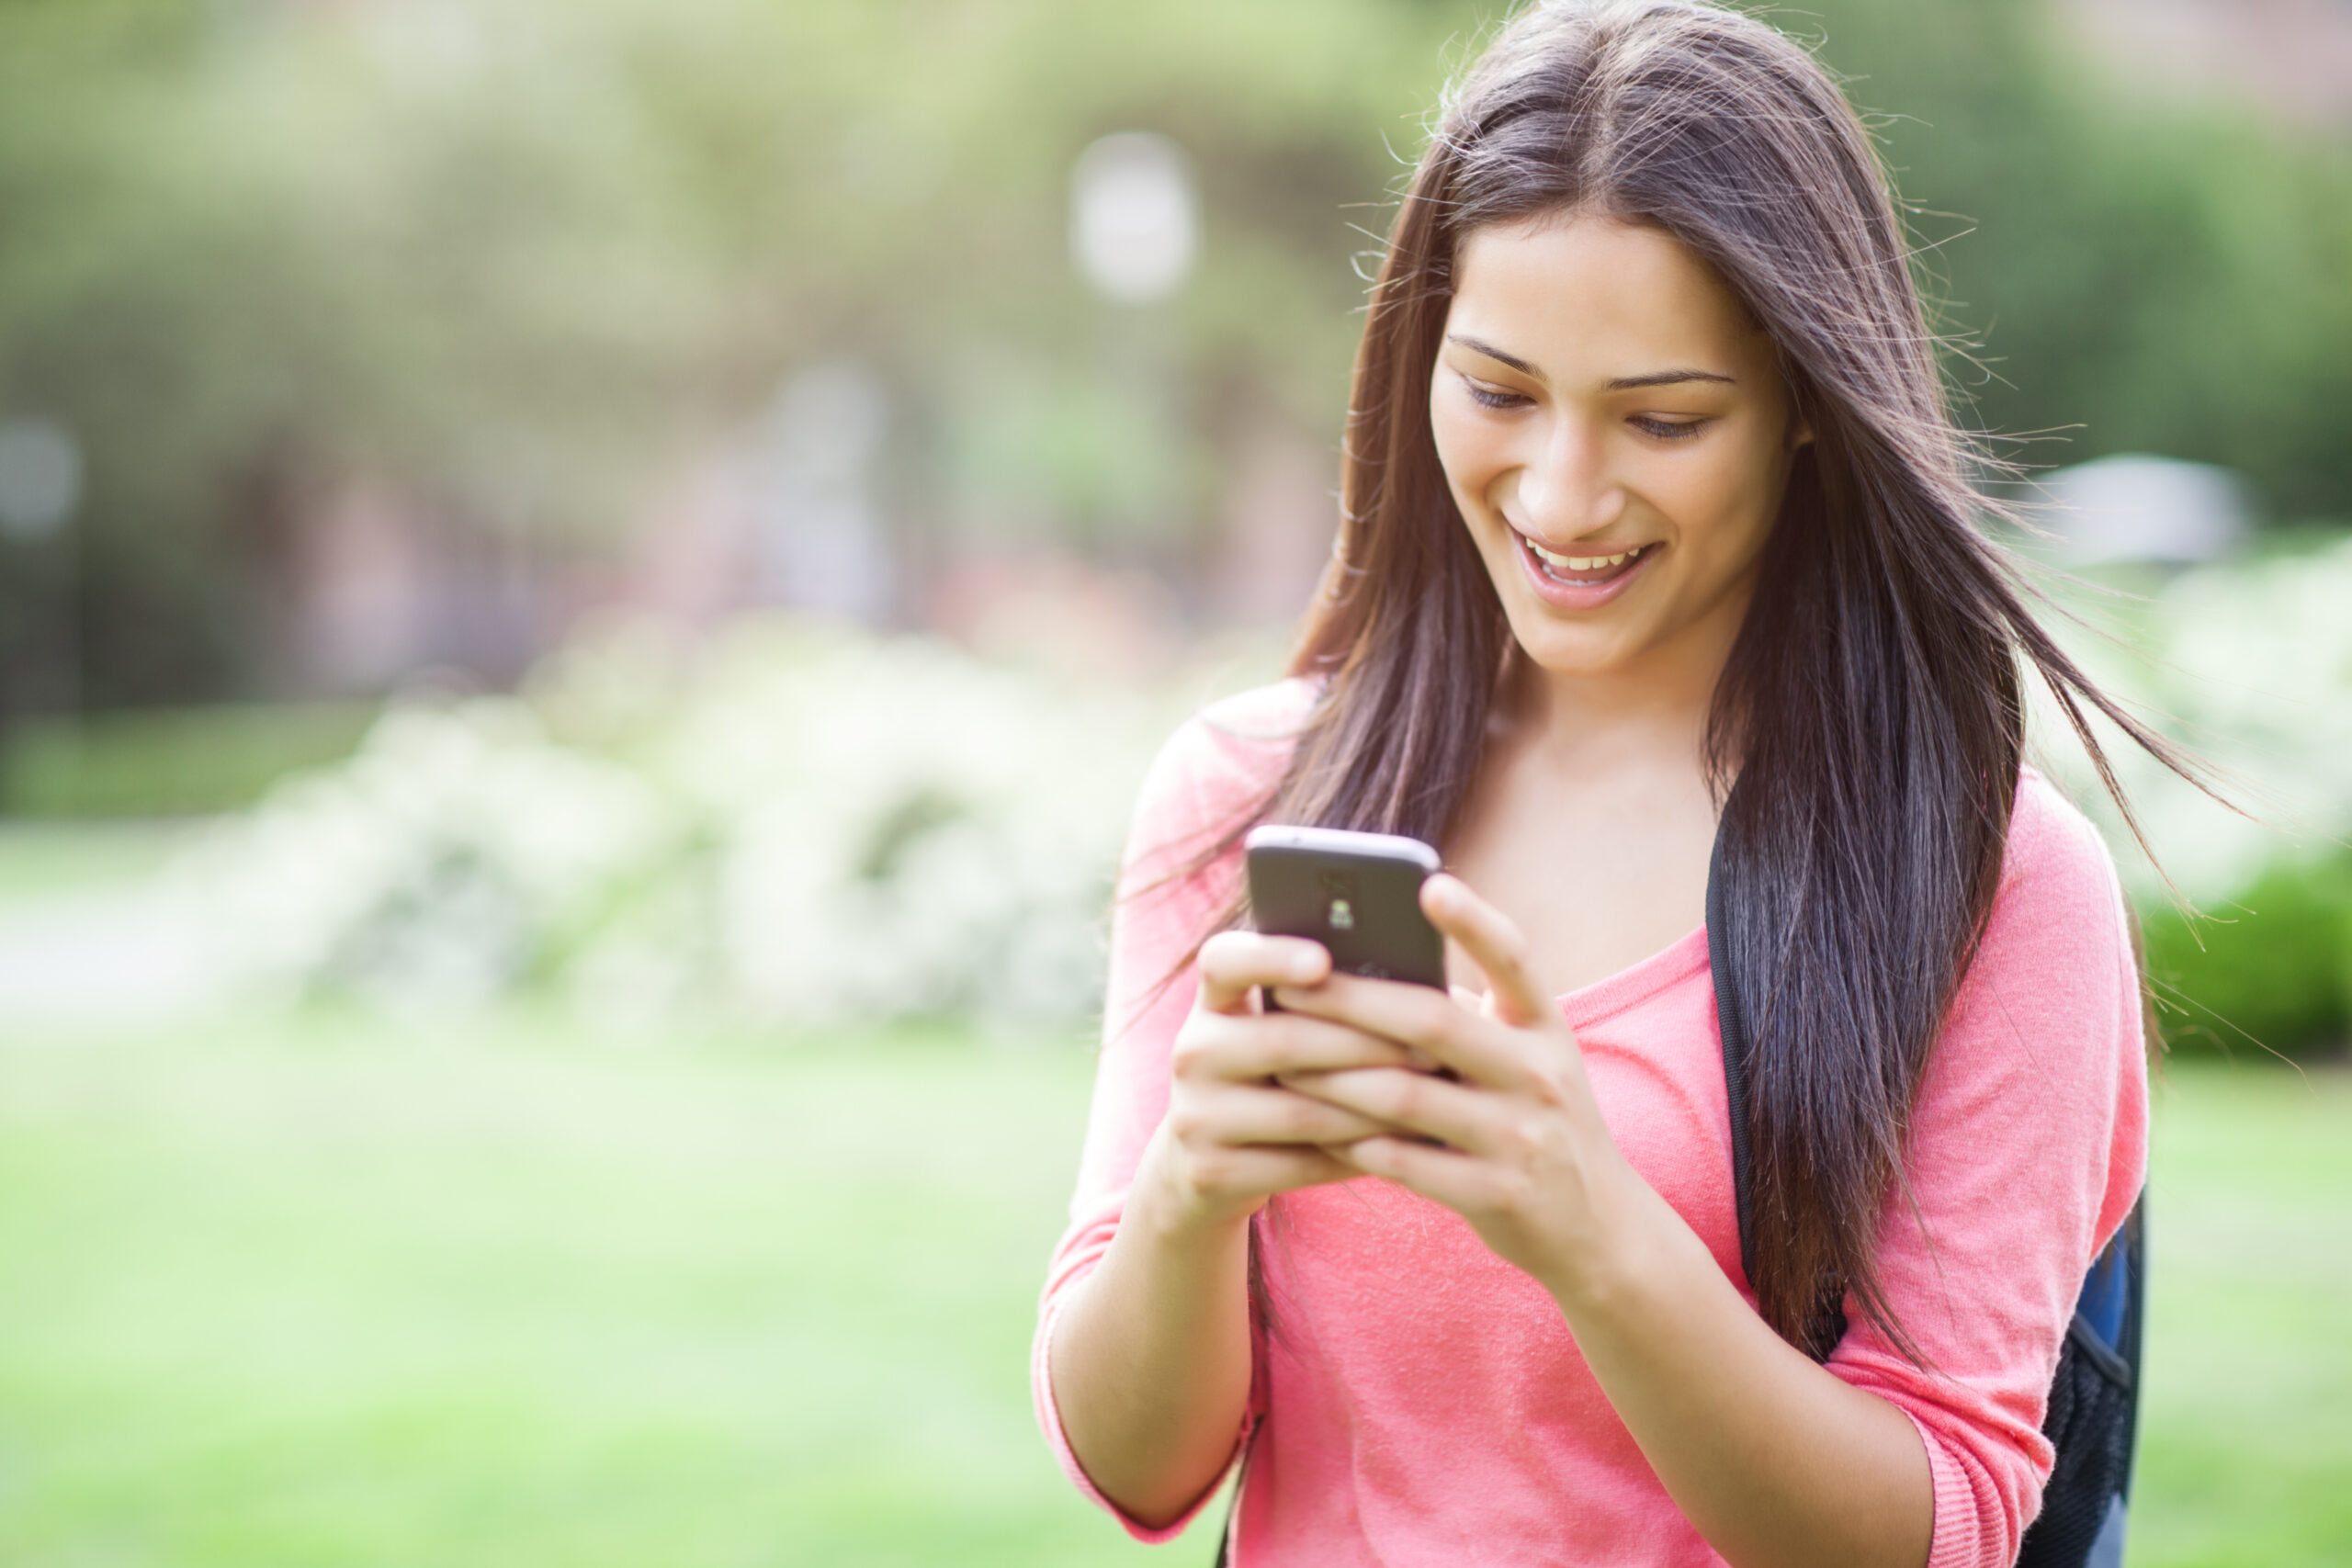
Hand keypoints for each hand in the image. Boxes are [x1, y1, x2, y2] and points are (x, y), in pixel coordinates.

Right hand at [1141, 929, 1420, 1235]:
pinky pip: (1300, 1164)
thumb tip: (1413, 984)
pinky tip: (1401, 1147)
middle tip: (1432, 1048)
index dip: (1270, 956)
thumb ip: (1320, 1002)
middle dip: (1368, 1045)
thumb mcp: (1274, 1031)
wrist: (1204, 1164)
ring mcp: (1195, 1116)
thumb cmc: (1271, 1077)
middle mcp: (1192, 1052)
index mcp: (1211, 1002)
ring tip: (1429, 1100)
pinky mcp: (1210, 1171)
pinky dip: (1357, 1154)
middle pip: (1284, 1041)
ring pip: (1301, 1110)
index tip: (1323, 961)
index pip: (1223, 960)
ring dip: (1373, 1107)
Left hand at [1270, 874, 1641, 1292]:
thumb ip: (1469, 1019)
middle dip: (1351, 1001)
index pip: (1514, 959)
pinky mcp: (1498, 1194)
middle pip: (1433, 1022)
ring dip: (1333, 1080)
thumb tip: (1373, 971)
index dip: (1474, 920)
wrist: (1599, 1227)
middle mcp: (1540, 1074)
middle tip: (1286, 987)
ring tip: (1282, 1065)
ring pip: (1405, 1096)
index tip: (1428, 884)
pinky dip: (1354, 1145)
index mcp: (1545, 1028)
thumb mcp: (1527, 1061)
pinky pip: (1407, 1164)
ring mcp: (1521, 1137)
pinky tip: (1315, 1132)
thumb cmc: (1538, 1121)